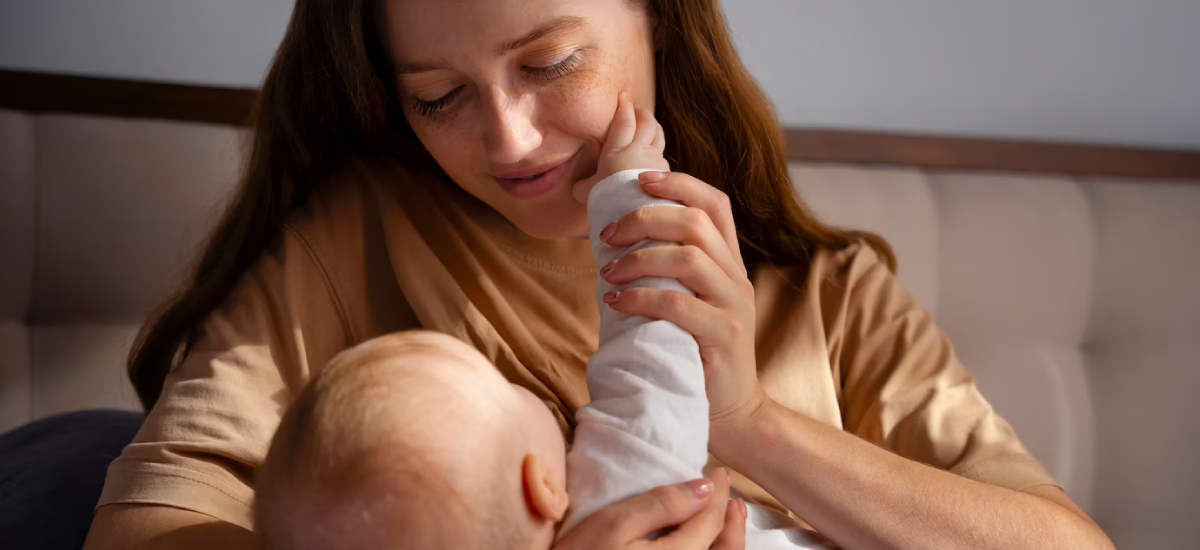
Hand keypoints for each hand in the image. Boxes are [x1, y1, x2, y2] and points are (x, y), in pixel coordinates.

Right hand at [553, 468, 746, 549]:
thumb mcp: (614, 525)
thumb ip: (662, 505)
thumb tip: (704, 487)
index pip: (709, 522)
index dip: (717, 494)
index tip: (718, 473)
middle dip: (731, 520)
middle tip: (730, 494)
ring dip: (728, 540)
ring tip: (728, 517)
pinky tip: (703, 543)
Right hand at [572, 91, 669, 202]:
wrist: (634, 214)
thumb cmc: (608, 200)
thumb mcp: (589, 192)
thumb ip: (584, 186)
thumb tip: (578, 187)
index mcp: (617, 149)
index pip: (623, 120)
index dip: (624, 106)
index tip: (623, 96)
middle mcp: (639, 150)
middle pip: (645, 122)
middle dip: (641, 112)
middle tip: (637, 108)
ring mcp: (655, 160)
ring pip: (658, 134)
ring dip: (653, 126)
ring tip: (649, 123)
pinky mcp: (665, 172)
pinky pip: (663, 154)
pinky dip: (658, 148)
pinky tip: (655, 153)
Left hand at [596, 170, 769, 439]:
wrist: (732, 413)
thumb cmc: (695, 355)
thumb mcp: (689, 304)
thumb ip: (667, 272)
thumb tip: (612, 240)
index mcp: (729, 263)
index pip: (715, 203)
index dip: (679, 184)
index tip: (640, 181)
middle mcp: (737, 278)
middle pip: (696, 222)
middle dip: (645, 219)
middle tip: (608, 236)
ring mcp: (734, 306)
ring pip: (688, 258)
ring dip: (639, 259)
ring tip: (608, 273)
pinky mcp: (724, 336)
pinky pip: (679, 304)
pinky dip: (640, 298)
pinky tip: (615, 303)